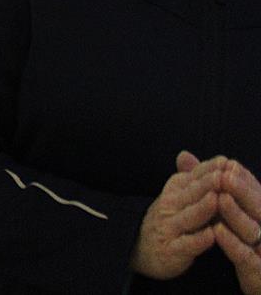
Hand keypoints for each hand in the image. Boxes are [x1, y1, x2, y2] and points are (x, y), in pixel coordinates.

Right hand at [130, 151, 222, 279]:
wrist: (143, 250)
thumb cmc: (168, 220)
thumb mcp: (175, 195)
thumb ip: (189, 177)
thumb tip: (189, 154)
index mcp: (172, 191)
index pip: (192, 177)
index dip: (208, 170)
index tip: (225, 162)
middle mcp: (169, 207)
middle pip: (191, 194)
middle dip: (207, 184)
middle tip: (223, 176)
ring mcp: (170, 228)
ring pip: (188, 217)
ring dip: (202, 208)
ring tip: (216, 199)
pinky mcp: (172, 250)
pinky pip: (186, 244)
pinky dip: (198, 240)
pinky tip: (210, 235)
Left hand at [213, 157, 260, 291]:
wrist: (257, 282)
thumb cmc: (238, 240)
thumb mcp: (223, 211)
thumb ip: (205, 184)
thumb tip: (183, 156)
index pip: (255, 193)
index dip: (242, 179)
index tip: (227, 163)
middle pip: (258, 208)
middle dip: (242, 191)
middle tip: (225, 175)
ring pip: (254, 230)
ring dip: (237, 214)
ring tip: (221, 199)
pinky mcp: (258, 271)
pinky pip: (246, 256)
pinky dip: (233, 243)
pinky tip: (217, 231)